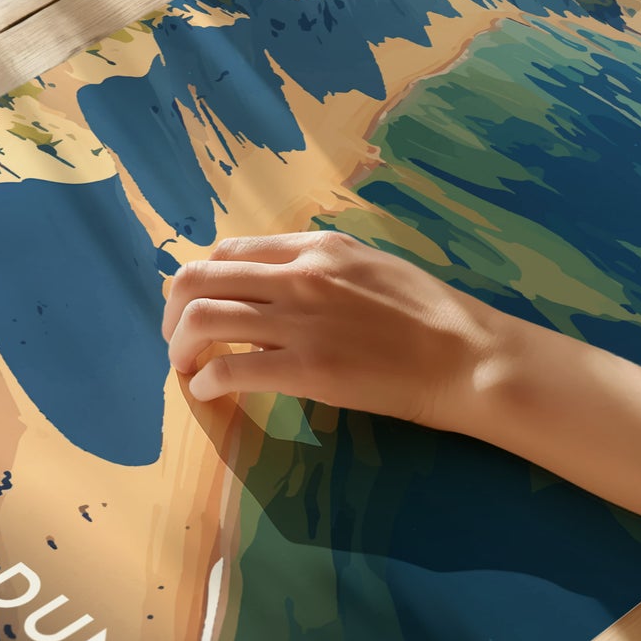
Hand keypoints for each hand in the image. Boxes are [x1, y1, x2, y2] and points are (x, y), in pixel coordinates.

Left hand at [162, 231, 503, 427]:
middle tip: (177, 341)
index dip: (201, 280)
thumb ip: (320, 268)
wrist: (466, 355)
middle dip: (173, 312)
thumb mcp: (370, 266)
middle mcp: (299, 274)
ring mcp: (300, 320)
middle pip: (200, 278)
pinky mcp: (306, 368)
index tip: (198, 306)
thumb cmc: (429, 314)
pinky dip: (205, 382)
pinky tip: (209, 393)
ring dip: (180, 347)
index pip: (229, 251)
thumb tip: (275, 286)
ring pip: (202, 319)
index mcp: (315, 247)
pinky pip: (229, 368)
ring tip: (186, 369)